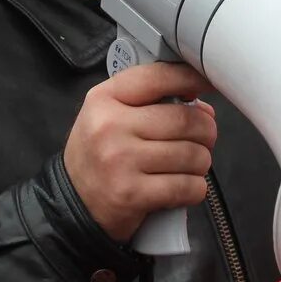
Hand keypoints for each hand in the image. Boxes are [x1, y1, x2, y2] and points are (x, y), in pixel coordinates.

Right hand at [64, 62, 216, 242]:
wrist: (72, 204)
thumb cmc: (98, 154)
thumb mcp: (109, 115)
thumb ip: (149, 102)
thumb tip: (202, 107)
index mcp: (104, 99)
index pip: (158, 78)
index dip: (191, 79)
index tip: (208, 84)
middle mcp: (111, 126)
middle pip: (185, 120)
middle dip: (206, 130)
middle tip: (203, 138)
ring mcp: (121, 161)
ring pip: (192, 155)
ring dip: (201, 162)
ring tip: (190, 165)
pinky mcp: (133, 194)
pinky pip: (188, 187)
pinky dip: (196, 188)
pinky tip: (184, 187)